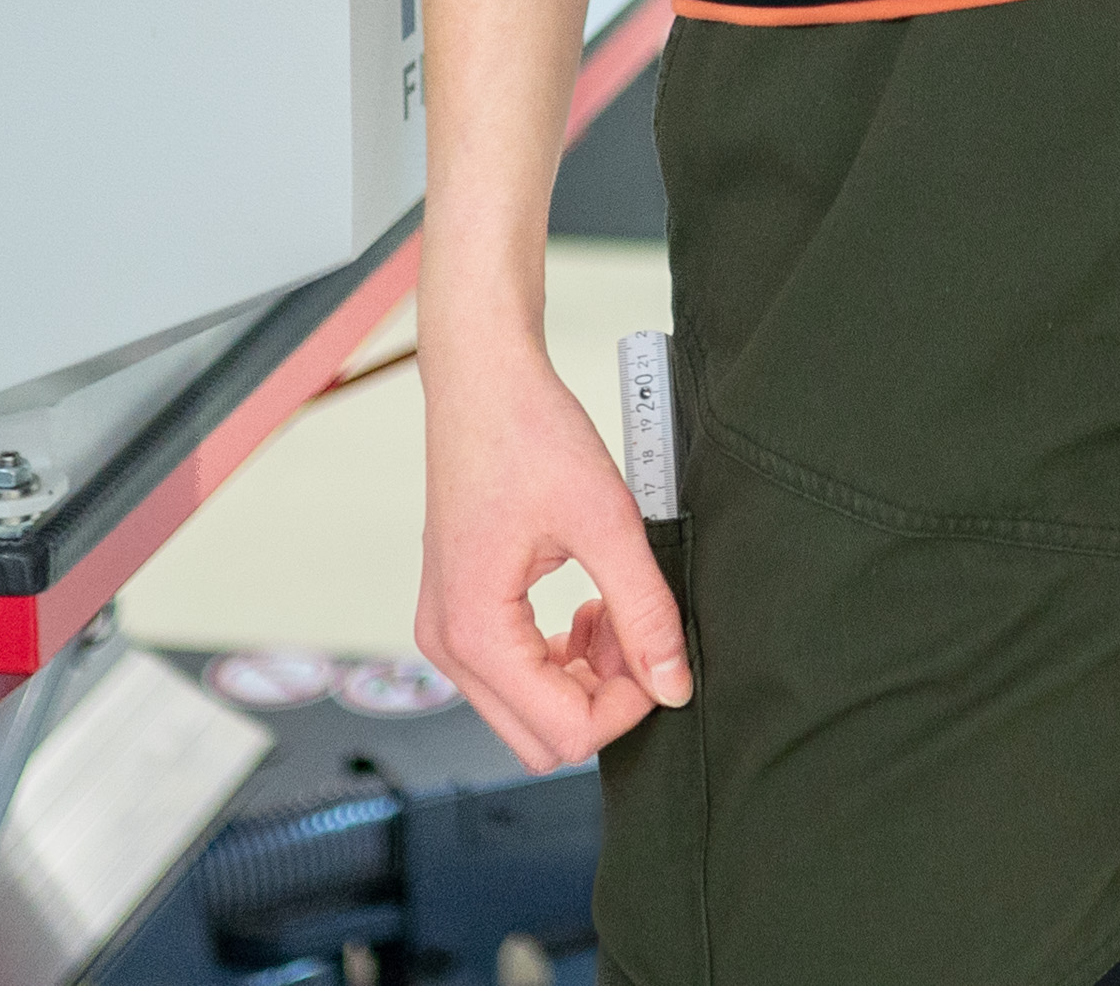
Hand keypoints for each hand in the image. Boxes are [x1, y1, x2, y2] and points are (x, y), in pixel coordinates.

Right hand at [416, 321, 692, 769]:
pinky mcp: (457, 613)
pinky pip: (514, 675)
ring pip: (529, 712)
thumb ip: (644, 611)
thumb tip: (674, 686)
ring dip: (585, 678)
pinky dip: (560, 658)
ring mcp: (446, 632)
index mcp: (476, 632)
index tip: (657, 647)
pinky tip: (590, 607)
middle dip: (604, 698)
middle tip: (637, 631)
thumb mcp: (607, 521)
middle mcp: (447, 647)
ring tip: (616, 610)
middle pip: (542, 739)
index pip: (565, 733)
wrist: (482, 380)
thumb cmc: (530, 434)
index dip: (628, 705)